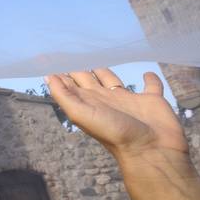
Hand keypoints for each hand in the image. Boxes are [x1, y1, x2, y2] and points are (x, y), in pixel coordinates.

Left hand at [44, 68, 188, 161]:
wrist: (149, 149)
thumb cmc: (114, 133)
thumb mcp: (81, 114)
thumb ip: (63, 96)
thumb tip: (47, 76)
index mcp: (88, 101)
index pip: (70, 83)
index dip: (61, 72)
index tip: (50, 56)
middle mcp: (106, 99)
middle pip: (89, 78)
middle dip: (80, 66)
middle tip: (71, 50)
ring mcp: (128, 99)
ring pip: (114, 80)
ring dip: (107, 70)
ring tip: (101, 55)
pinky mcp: (152, 99)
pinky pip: (151, 85)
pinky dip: (150, 79)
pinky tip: (147, 73)